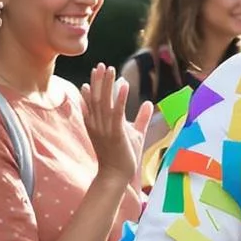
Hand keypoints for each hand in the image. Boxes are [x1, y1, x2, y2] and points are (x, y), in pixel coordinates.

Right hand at [81, 66, 153, 185]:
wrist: (116, 176)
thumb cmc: (124, 156)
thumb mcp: (135, 133)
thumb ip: (141, 118)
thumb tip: (149, 103)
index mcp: (97, 124)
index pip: (92, 101)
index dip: (93, 85)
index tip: (94, 72)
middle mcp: (98, 124)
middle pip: (96, 97)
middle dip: (98, 80)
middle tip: (100, 64)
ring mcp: (105, 128)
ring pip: (104, 101)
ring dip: (107, 84)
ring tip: (109, 68)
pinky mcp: (115, 133)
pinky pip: (117, 112)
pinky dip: (120, 98)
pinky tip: (123, 85)